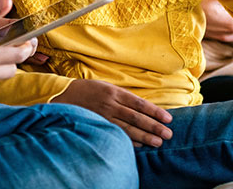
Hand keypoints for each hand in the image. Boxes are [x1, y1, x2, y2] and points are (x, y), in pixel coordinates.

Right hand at [54, 79, 173, 146]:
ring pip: (128, 129)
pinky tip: (140, 144)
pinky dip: (129, 141)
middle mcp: (111, 105)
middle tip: (168, 134)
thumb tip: (145, 108)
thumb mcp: (108, 87)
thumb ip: (124, 97)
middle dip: (154, 126)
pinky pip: (115, 135)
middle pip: (137, 118)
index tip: (168, 118)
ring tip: (158, 142)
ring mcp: (103, 117)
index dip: (155, 112)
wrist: (64, 95)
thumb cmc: (90, 90)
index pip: (140, 104)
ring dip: (145, 136)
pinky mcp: (97, 125)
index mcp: (115, 93)